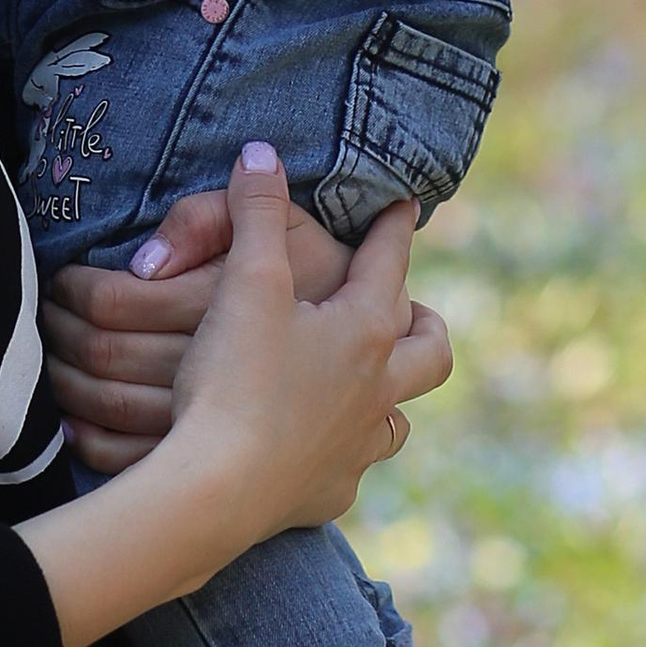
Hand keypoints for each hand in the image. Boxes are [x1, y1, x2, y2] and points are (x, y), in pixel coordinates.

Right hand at [20, 155, 449, 646]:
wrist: (215, 490)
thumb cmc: (234, 379)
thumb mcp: (245, 283)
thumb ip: (255, 214)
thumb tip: (262, 153)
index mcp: (366, 331)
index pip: (390, 263)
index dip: (393, 227)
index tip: (402, 204)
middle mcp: (377, 391)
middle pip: (430, 350)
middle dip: (425, 323)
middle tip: (412, 309)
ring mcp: (356, 448)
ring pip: (398, 418)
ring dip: (389, 395)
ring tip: (369, 384)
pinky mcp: (327, 493)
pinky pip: (350, 468)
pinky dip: (341, 451)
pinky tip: (317, 450)